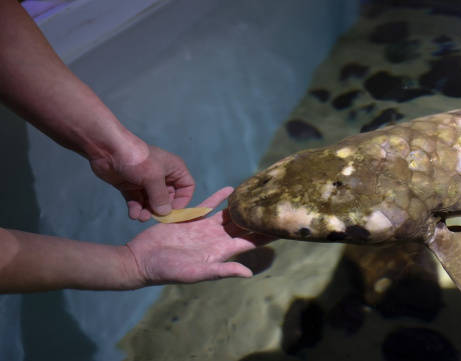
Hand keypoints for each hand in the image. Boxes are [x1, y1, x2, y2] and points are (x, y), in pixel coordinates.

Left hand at [89, 144, 194, 220]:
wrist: (107, 149)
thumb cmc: (137, 159)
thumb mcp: (153, 177)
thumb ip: (161, 197)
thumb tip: (165, 213)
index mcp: (174, 169)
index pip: (186, 187)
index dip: (182, 200)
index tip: (173, 212)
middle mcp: (162, 176)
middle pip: (168, 198)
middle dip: (161, 208)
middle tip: (153, 217)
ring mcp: (145, 181)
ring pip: (151, 202)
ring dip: (147, 211)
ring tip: (140, 217)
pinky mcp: (131, 186)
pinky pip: (137, 201)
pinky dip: (136, 209)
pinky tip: (133, 214)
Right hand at [125, 187, 275, 285]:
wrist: (141, 260)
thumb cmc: (167, 271)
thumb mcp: (196, 273)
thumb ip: (222, 270)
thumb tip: (248, 273)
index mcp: (221, 251)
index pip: (251, 241)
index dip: (267, 234)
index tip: (283, 225)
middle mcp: (216, 239)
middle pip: (244, 225)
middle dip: (258, 217)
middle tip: (276, 203)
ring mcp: (204, 229)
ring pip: (229, 214)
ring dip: (242, 206)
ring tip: (257, 194)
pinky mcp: (191, 220)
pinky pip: (208, 206)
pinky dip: (219, 198)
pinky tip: (231, 189)